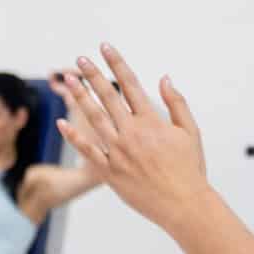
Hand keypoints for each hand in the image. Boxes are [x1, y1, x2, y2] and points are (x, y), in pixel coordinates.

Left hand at [51, 45, 209, 230]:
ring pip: (94, 118)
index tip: (105, 47)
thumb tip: (164, 78)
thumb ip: (177, 103)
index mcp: (152, 121)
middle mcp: (132, 133)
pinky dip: (74, 137)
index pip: (130, 84)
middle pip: (108, 96)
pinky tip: (62, 122)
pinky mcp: (110, 172)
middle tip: (81, 59)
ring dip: (80, 97)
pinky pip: (88, 151)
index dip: (117, 63)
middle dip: (93, 75)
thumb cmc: (190, 169)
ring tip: (70, 80)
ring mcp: (118, 152)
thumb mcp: (191, 131)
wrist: (184, 205)